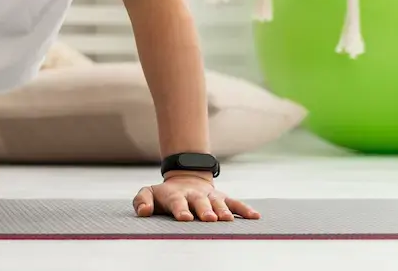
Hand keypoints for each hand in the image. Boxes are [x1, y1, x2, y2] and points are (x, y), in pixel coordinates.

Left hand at [133, 174, 259, 221]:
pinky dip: (245, 209)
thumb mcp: (149, 193)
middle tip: (209, 218)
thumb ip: (142, 200)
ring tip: (227, 219)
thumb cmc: (165, 194)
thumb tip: (143, 212)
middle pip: (200, 202)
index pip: (177, 202)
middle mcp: (194, 195)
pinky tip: (255, 216)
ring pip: (218, 203)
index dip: (180, 209)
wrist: (185, 178)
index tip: (184, 218)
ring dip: (223, 211)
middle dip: (204, 210)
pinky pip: (236, 203)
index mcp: (176, 195)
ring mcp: (210, 196)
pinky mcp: (223, 198)